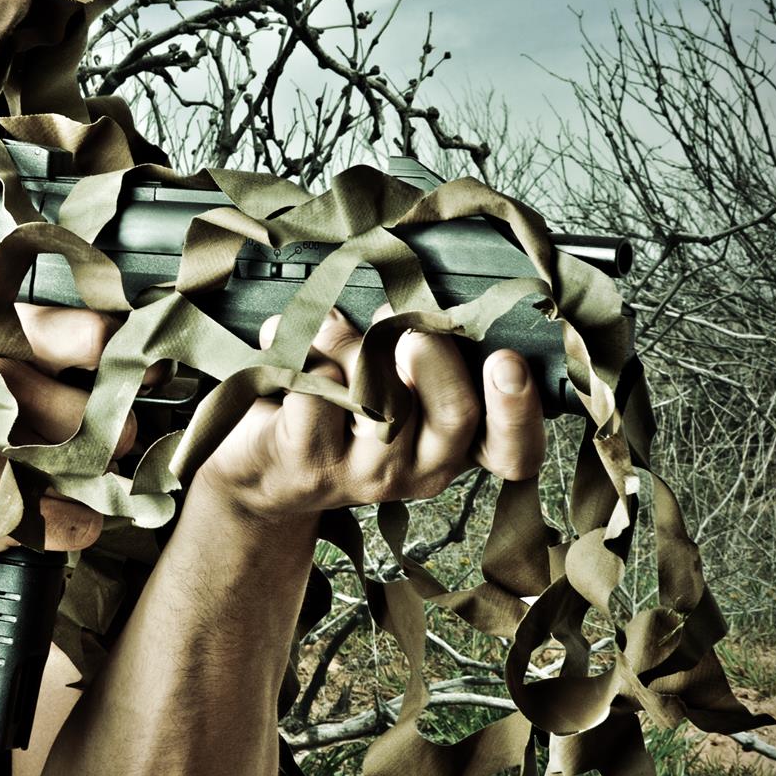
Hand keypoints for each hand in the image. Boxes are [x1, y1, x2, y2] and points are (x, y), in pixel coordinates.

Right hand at [0, 303, 135, 565]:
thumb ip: (25, 336)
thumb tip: (121, 345)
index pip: (96, 338)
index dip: (131, 360)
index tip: (144, 376)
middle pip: (109, 417)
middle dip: (111, 434)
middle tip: (94, 440)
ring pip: (99, 472)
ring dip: (92, 480)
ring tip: (57, 474)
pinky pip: (77, 523)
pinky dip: (72, 522)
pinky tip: (41, 508)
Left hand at [188, 308, 545, 527]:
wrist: (257, 463)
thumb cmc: (333, 408)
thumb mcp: (387, 377)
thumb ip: (417, 347)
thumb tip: (420, 300)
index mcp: (453, 444)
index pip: (513, 450)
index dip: (518, 410)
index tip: (507, 360)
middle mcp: (421, 468)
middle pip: (455, 415)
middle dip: (436, 358)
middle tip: (410, 328)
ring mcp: (366, 474)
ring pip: (379, 396)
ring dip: (353, 345)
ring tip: (329, 327)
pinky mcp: (309, 463)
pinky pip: (319, 392)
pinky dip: (304, 352)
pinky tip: (286, 346)